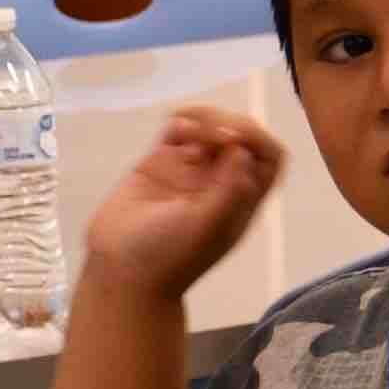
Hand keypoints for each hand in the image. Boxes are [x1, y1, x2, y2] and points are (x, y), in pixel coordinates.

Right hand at [82, 109, 282, 298]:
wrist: (120, 269)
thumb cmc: (169, 256)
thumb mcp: (208, 227)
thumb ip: (229, 189)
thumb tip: (242, 150)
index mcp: (241, 198)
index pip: (267, 157)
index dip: (258, 139)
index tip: (235, 138)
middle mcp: (220, 181)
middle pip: (240, 138)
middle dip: (230, 124)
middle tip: (210, 131)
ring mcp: (189, 171)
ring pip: (208, 130)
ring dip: (205, 119)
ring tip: (187, 129)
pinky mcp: (159, 165)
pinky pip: (177, 134)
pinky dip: (182, 123)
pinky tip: (175, 129)